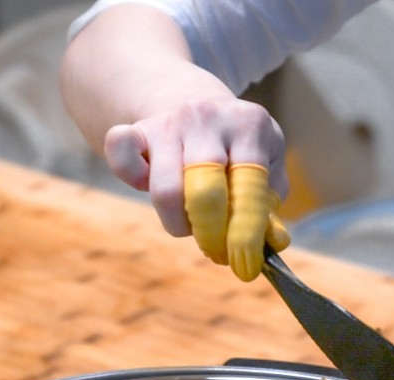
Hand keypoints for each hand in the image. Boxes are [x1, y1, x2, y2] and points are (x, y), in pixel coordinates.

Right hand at [103, 97, 289, 279]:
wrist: (193, 99)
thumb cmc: (236, 147)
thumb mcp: (266, 162)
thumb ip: (269, 202)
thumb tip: (273, 243)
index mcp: (250, 125)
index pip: (249, 189)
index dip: (245, 234)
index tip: (244, 266)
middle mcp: (209, 118)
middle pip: (205, 193)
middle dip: (211, 235)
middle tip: (216, 250)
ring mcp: (171, 122)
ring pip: (165, 191)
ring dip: (178, 223)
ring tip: (190, 225)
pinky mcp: (137, 128)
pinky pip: (120, 155)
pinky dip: (133, 180)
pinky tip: (148, 185)